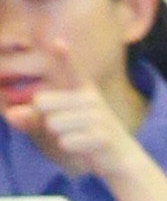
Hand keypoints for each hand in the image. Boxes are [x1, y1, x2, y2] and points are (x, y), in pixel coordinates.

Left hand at [0, 39, 138, 178]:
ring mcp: (98, 116)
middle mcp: (90, 98)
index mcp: (82, 90)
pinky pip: (65, 141)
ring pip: (51, 123)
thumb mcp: (57, 125)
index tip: (59, 42)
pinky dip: (68, 148)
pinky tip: (83, 148)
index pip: (70, 69)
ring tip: (76, 138)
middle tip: (66, 128)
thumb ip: (31, 118)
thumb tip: (10, 114)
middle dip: (44, 119)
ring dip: (57, 136)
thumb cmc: (84, 137)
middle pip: (42, 102)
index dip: (64, 56)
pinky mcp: (102, 136)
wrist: (120, 158)